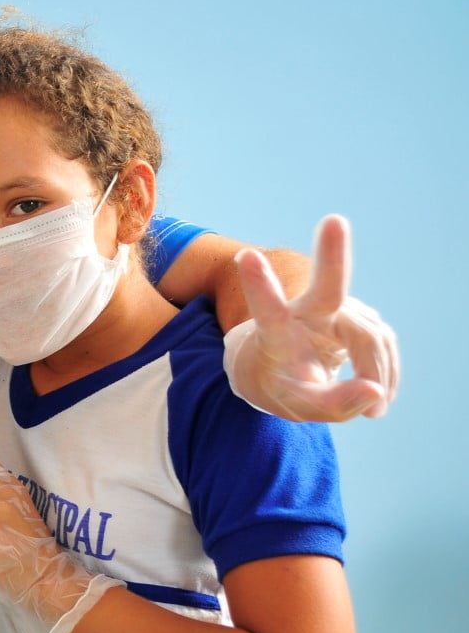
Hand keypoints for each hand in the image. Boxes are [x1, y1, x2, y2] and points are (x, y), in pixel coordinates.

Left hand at [226, 215, 398, 421]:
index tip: (246, 256)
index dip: (260, 286)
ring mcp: (334, 307)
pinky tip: (380, 394)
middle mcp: (304, 311)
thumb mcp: (299, 407)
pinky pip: (383, 342)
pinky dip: (386, 371)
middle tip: (334, 222)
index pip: (268, 310)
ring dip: (379, 374)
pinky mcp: (358, 314)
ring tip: (375, 410)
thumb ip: (334, 405)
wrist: (280, 370)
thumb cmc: (282, 387)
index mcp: (276, 333)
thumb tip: (375, 392)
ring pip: (370, 336)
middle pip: (327, 288)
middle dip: (332, 254)